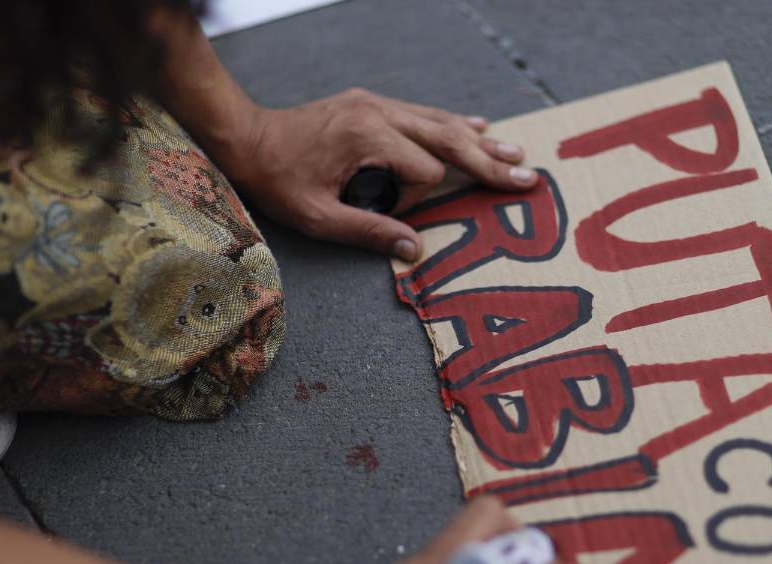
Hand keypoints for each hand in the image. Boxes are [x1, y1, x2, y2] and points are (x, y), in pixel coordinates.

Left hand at [221, 89, 537, 260]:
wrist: (245, 136)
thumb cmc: (277, 180)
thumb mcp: (318, 217)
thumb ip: (370, 232)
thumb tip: (416, 252)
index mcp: (367, 139)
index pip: (424, 172)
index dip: (421, 199)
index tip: (395, 212)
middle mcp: (379, 113)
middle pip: (449, 139)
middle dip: (488, 161)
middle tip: (527, 177)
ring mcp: (377, 104)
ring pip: (441, 122)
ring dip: (479, 140)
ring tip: (514, 154)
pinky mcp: (372, 104)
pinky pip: (423, 113)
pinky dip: (453, 123)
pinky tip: (479, 126)